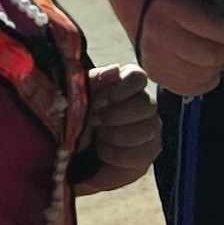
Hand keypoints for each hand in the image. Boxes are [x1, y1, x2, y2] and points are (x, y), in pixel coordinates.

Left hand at [73, 62, 161, 193]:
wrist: (72, 151)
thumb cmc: (76, 120)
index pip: (137, 77)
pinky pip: (141, 153)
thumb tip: (114, 69)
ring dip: (115, 136)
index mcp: (126, 84)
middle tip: (94, 122)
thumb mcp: (78, 98)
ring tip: (97, 139)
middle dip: (115, 116)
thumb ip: (94, 82)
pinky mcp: (149, 152)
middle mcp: (144, 103)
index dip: (117, 90)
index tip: (96, 102)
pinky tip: (102, 152)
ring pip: (147, 129)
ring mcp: (150, 128)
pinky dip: (116, 155)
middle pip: (146, 104)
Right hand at [136, 0, 223, 99]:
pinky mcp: (154, 73)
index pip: (215, 28)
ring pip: (202, 75)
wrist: (140, 1)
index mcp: (170, 5)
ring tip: (218, 53)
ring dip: (218, 66)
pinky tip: (209, 68)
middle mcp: (158, 33)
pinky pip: (189, 88)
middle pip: (211, 56)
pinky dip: (206, 80)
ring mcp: (153, 57)